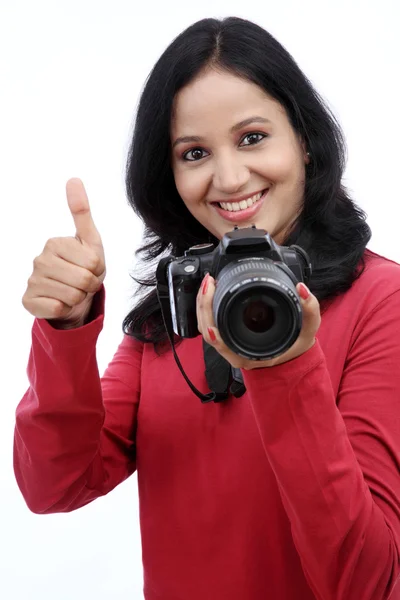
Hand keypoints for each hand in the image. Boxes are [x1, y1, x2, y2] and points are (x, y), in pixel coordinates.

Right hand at [22, 178, 105, 328]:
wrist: (72, 297)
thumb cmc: (83, 267)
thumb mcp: (90, 240)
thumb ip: (81, 212)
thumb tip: (74, 178)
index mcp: (55, 243)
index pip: (93, 263)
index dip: (98, 270)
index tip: (89, 268)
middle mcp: (39, 259)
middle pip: (84, 280)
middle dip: (90, 285)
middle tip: (83, 283)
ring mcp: (32, 280)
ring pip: (72, 296)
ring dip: (78, 298)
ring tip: (73, 291)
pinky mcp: (28, 300)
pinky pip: (57, 308)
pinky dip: (64, 309)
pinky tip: (59, 302)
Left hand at [196, 274, 320, 369]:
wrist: (294, 351)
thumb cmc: (298, 343)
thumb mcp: (309, 328)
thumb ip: (310, 310)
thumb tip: (301, 288)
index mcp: (252, 355)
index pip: (225, 347)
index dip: (215, 336)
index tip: (212, 322)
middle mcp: (237, 352)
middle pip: (209, 334)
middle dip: (203, 307)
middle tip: (209, 284)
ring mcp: (230, 344)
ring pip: (206, 328)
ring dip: (202, 305)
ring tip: (208, 283)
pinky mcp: (228, 334)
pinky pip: (210, 322)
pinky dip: (207, 306)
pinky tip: (211, 290)